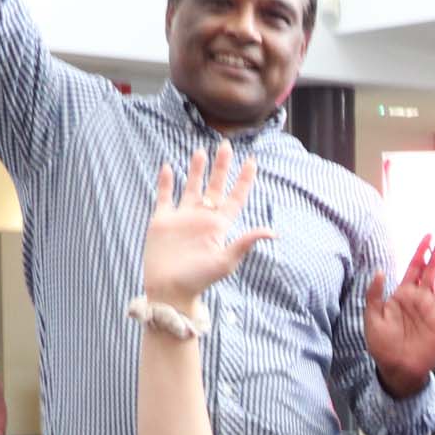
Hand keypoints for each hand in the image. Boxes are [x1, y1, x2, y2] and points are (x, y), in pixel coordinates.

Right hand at [142, 144, 274, 307]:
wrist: (169, 290)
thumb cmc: (200, 280)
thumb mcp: (226, 261)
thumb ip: (245, 243)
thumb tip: (272, 232)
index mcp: (219, 226)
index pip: (235, 197)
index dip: (243, 180)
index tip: (252, 161)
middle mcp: (202, 218)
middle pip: (214, 186)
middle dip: (221, 166)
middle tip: (226, 144)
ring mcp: (182, 218)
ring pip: (191, 187)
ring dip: (195, 169)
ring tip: (201, 151)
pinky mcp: (162, 221)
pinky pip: (164, 196)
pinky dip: (165, 182)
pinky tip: (167, 166)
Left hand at [365, 231, 434, 397]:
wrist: (396, 368)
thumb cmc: (382, 345)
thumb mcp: (372, 318)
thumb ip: (375, 295)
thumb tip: (380, 272)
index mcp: (403, 295)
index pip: (415, 267)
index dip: (421, 251)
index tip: (428, 235)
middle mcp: (421, 299)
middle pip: (433, 269)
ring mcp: (434, 310)